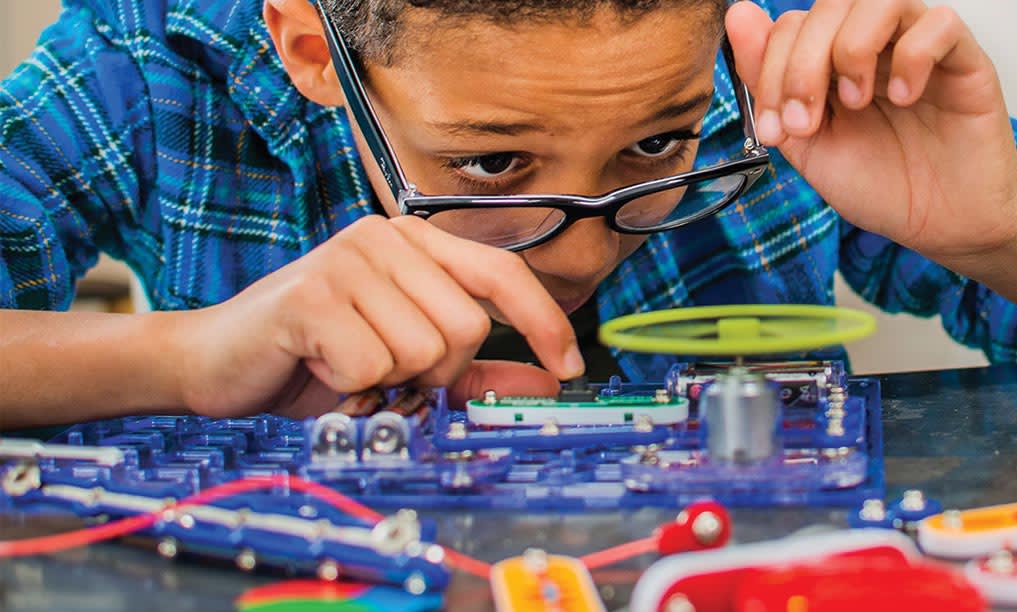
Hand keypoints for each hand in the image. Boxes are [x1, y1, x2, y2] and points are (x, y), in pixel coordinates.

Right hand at [171, 215, 579, 418]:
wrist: (216, 364)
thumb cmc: (315, 359)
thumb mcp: (408, 365)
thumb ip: (478, 372)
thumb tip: (546, 382)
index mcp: (414, 243)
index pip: (503, 273)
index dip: (544, 322)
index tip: (569, 366)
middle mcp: (384, 237)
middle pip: (468, 327)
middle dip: (438, 373)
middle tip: (390, 375)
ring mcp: (348, 260)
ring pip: (425, 349)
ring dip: (392, 381)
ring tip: (350, 367)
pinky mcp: (313, 295)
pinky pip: (375, 365)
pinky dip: (353, 387)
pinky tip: (321, 368)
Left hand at [727, 0, 1016, 260]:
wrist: (942, 228)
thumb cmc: (883, 187)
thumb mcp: (810, 145)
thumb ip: (772, 86)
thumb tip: (740, 16)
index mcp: (834, 61)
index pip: (794, 24)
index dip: (772, 69)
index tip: (776, 129)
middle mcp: (877, 45)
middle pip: (832, 3)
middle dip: (803, 63)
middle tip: (808, 121)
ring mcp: (920, 48)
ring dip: (853, 47)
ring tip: (855, 101)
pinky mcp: (965, 62)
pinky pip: (942, 23)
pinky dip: (914, 56)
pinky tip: (905, 99)